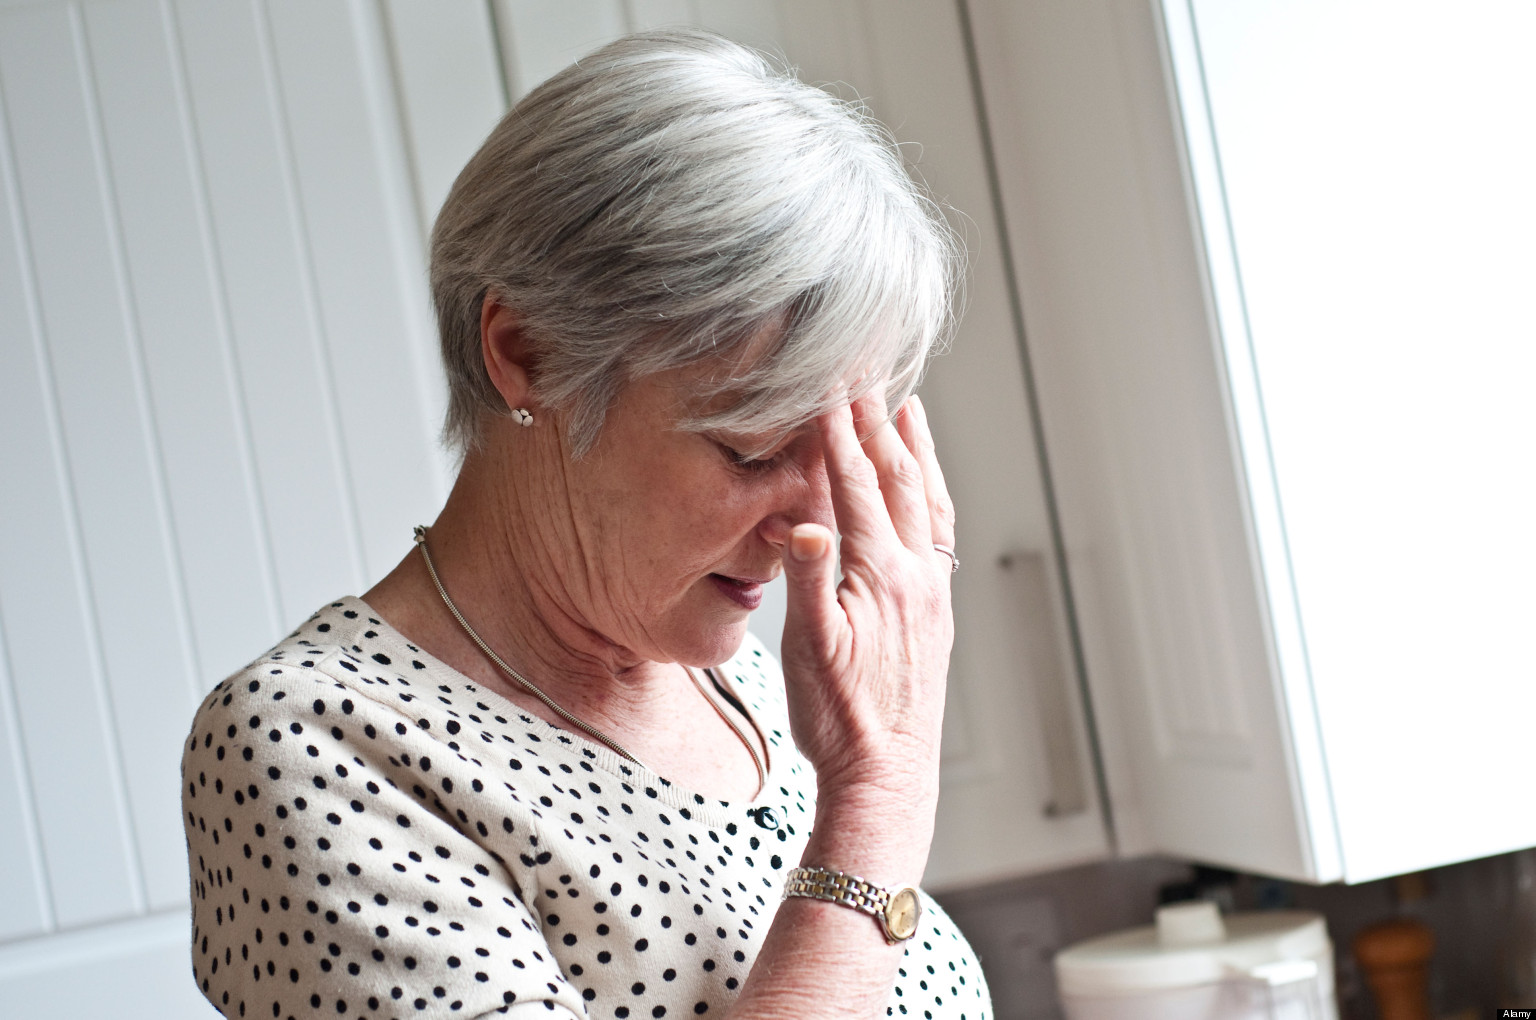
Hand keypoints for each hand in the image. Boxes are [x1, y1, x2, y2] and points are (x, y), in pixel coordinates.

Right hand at [778, 393, 956, 809]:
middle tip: (864, 374)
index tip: (826, 388)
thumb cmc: (839, 719)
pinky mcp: (938, 609)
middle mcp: (918, 575)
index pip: (855, 487)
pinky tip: (926, 487)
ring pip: (928, 501)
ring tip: (909, 407)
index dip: (838, 434)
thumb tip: (801, 523)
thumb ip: (807, 581)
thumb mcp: (809, 652)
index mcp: (881, 576)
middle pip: (897, 480)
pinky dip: (933, 495)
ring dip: (916, 450)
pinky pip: (941, 532)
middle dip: (878, 423)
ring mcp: (934, 590)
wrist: (887, 775)